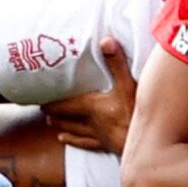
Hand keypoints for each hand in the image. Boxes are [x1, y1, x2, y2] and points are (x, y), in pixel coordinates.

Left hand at [44, 40, 139, 154]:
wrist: (148, 143)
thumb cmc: (136, 114)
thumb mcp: (129, 85)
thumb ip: (116, 63)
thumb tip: (105, 41)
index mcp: (92, 107)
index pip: (65, 105)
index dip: (51, 104)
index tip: (39, 101)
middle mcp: (90, 122)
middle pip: (67, 118)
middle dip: (54, 114)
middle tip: (43, 111)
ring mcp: (98, 135)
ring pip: (74, 131)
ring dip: (62, 126)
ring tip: (51, 124)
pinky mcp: (106, 145)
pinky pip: (85, 143)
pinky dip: (74, 141)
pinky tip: (67, 140)